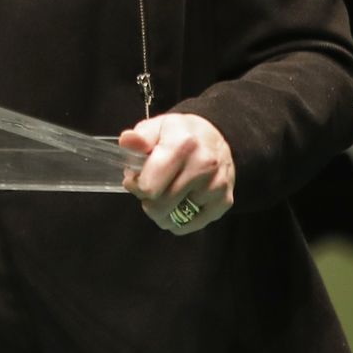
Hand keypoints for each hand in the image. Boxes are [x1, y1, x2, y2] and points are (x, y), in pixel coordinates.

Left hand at [119, 111, 235, 235]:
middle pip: (160, 206)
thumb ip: (140, 137)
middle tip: (150, 188)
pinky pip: (191, 225)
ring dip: (162, 212)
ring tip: (164, 194)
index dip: (136, 186)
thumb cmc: (181, 134)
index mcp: (183, 145)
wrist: (217, 138)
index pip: (150, 187)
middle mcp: (203, 166)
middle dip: (148, 201)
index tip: (135, 179)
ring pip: (175, 218)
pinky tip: (178, 204)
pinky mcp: (225, 201)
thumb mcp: (157, 127)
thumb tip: (127, 140)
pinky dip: (179, 220)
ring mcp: (216, 186)